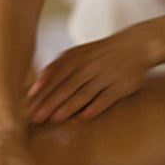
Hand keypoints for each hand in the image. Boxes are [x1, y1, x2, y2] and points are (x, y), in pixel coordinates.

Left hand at [27, 29, 153, 122]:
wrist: (136, 45)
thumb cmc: (97, 55)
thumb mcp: (76, 55)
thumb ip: (55, 69)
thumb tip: (33, 90)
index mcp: (76, 58)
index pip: (54, 77)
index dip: (41, 93)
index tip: (28, 108)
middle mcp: (89, 66)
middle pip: (66, 86)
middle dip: (50, 103)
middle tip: (36, 118)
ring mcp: (106, 75)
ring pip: (84, 93)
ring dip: (68, 107)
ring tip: (55, 119)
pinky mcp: (122, 85)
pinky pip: (107, 98)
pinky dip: (96, 107)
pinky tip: (84, 117)